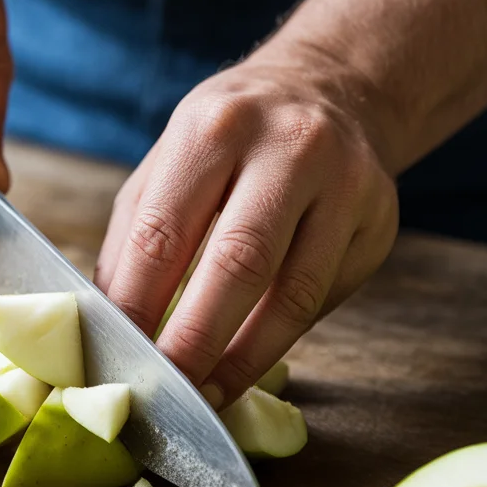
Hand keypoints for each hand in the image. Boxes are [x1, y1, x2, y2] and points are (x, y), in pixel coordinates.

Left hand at [95, 50, 398, 408]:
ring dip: (245, 359)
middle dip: (195, 341)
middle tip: (165, 392)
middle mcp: (287, 147)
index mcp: (213, 128)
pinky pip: (325, 299)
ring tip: (208, 396)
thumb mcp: (170, 163)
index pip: (165, 233)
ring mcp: (346, 184)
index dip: (137, 305)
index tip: (117, 356)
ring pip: (294, 295)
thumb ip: (135, 237)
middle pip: (237, 264)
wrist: (331, 90)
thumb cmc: (230, 140)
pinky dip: (282, 339)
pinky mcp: (379, 223)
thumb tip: (107, 321)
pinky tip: (250, 363)